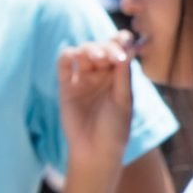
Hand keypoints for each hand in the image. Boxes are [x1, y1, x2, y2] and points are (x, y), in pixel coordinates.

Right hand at [57, 37, 135, 179]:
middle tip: (113, 56)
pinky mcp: (66, 86)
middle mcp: (100, 74)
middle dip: (107, 47)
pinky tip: (73, 56)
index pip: (119, 49)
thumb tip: (128, 46)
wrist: (95, 151)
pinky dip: (67, 56)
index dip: (122, 41)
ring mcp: (82, 79)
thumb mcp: (124, 100)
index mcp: (118, 75)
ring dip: (89, 49)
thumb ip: (123, 74)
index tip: (127, 41)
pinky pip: (64, 65)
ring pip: (83, 52)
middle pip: (101, 47)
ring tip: (97, 57)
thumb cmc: (115, 128)